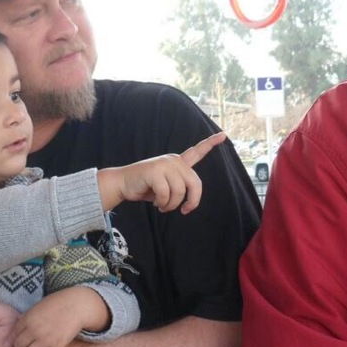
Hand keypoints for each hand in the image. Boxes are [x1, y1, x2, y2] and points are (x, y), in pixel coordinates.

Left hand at [11, 287, 106, 346]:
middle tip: (30, 344)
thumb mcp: (38, 306)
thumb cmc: (57, 303)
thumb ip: (27, 317)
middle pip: (19, 346)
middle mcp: (34, 330)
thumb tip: (17, 325)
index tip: (24, 336)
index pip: (14, 333)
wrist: (76, 305)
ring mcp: (45, 339)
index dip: (18, 336)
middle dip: (22, 346)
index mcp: (28, 318)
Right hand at [97, 132, 225, 212]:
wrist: (122, 184)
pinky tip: (155, 202)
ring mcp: (164, 164)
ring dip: (171, 205)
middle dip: (192, 201)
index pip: (197, 152)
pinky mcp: (155, 171)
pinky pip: (166, 194)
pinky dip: (161, 203)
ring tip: (162, 206)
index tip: (223, 135)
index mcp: (178, 163)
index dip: (210, 143)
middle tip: (184, 211)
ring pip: (179, 192)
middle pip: (194, 184)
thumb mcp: (167, 187)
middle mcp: (173, 160)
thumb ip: (180, 188)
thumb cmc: (145, 187)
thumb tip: (189, 202)